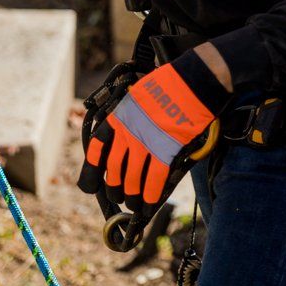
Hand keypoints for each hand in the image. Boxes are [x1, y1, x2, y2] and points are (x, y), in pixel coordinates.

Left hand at [77, 49, 228, 210]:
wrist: (194, 80)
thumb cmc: (172, 83)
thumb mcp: (140, 94)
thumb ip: (132, 114)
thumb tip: (130, 130)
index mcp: (120, 116)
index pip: (97, 148)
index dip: (92, 169)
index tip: (91, 182)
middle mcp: (128, 132)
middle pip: (114, 169)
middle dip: (115, 188)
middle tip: (119, 196)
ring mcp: (146, 142)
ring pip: (132, 179)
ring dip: (132, 196)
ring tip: (134, 205)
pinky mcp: (166, 150)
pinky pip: (154, 180)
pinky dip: (150, 196)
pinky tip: (149, 205)